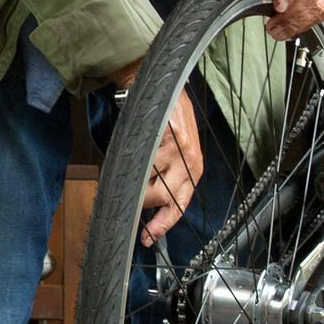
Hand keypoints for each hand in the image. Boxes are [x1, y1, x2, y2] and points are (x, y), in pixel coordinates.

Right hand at [112, 59, 204, 245]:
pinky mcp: (165, 136)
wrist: (158, 86)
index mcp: (194, 168)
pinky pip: (144, 160)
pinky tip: (130, 156)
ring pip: (150, 181)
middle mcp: (189, 161)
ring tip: (129, 172)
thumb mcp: (178, 150)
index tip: (147, 237)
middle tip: (131, 202)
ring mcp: (178, 148)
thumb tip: (153, 202)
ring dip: (135, 181)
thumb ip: (170, 174)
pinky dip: (133, 163)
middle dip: (143, 205)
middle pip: (163, 198)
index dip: (162, 225)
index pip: (180, 206)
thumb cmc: (168, 118)